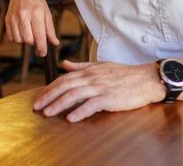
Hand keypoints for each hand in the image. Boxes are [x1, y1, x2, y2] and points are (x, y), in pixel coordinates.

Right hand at [5, 0, 58, 55]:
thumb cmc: (37, 2)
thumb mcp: (47, 13)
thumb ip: (50, 30)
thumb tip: (55, 43)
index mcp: (36, 13)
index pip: (39, 36)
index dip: (41, 48)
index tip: (43, 53)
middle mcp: (23, 15)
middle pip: (28, 40)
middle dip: (34, 42)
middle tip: (37, 36)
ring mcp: (13, 17)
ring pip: (19, 40)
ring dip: (25, 40)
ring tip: (29, 31)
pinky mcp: (7, 19)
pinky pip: (11, 37)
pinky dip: (17, 37)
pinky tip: (22, 30)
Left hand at [33, 60, 165, 122]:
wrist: (145, 79)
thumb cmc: (124, 74)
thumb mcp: (101, 66)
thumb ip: (82, 66)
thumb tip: (64, 64)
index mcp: (88, 71)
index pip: (63, 79)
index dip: (49, 88)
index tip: (38, 97)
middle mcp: (91, 78)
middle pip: (65, 86)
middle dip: (48, 96)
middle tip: (36, 107)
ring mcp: (100, 87)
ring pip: (74, 95)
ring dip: (59, 104)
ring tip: (47, 113)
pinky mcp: (109, 97)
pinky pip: (92, 105)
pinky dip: (80, 112)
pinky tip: (70, 118)